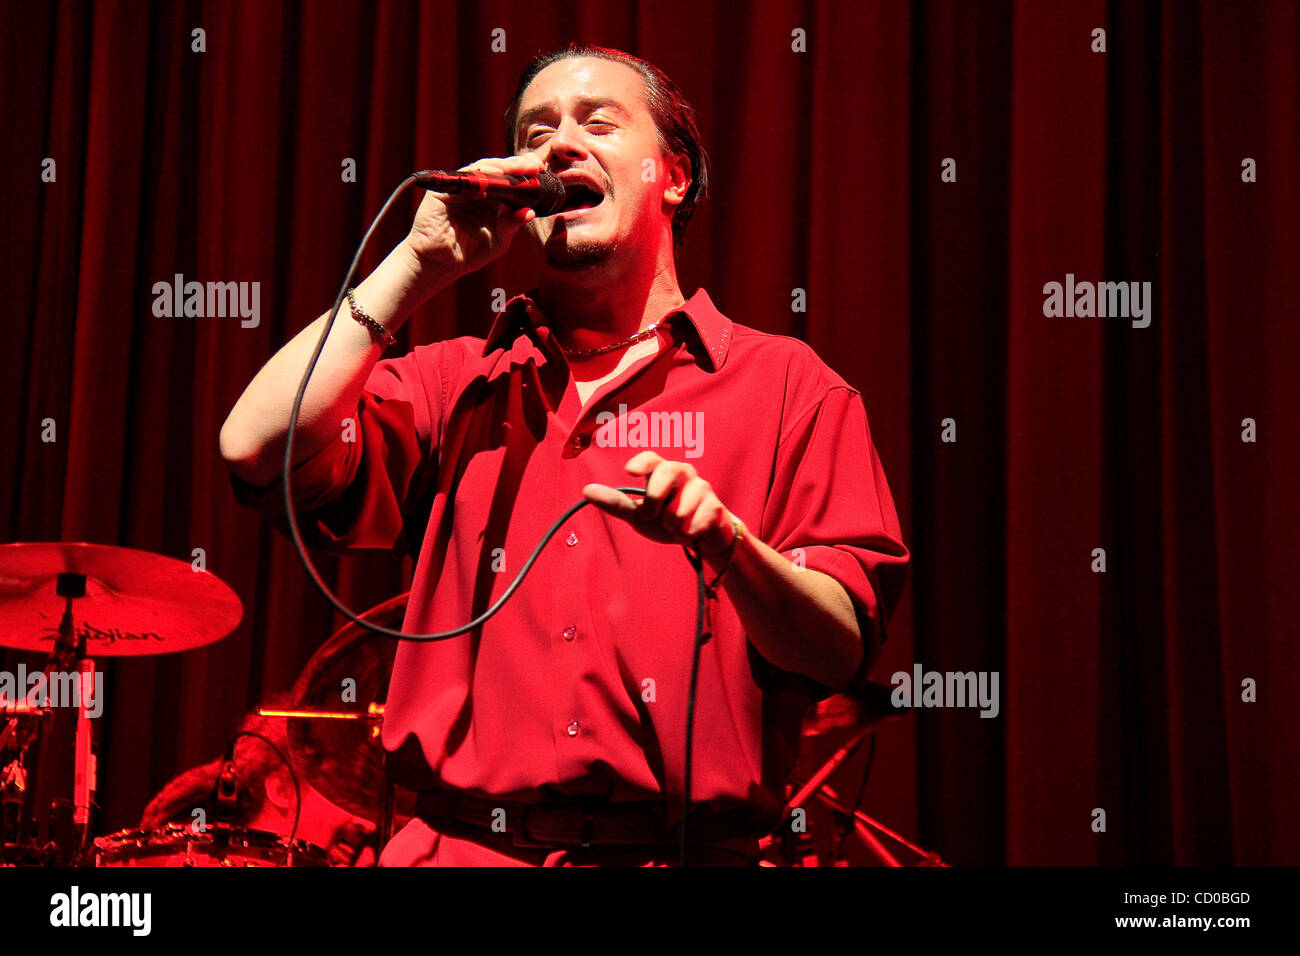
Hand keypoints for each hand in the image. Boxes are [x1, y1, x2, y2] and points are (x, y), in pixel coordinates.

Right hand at [403, 153, 544, 281]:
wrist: (439, 263)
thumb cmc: (469, 253)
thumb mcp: (498, 240)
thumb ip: (512, 225)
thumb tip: (531, 211)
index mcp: (492, 201)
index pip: (510, 182)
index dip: (525, 176)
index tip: (542, 172)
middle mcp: (477, 191)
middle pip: (499, 171)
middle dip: (518, 166)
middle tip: (535, 165)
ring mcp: (461, 188)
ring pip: (483, 169)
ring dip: (503, 167)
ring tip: (521, 168)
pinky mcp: (445, 189)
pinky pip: (464, 177)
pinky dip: (480, 175)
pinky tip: (496, 176)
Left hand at [583, 452, 738, 554]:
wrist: (703, 538)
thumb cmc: (668, 520)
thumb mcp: (639, 515)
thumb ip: (616, 503)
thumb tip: (586, 490)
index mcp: (661, 472)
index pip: (651, 458)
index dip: (641, 462)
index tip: (629, 472)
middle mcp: (683, 473)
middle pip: (667, 471)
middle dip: (655, 496)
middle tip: (650, 515)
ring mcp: (702, 488)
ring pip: (682, 503)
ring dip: (672, 522)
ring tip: (674, 527)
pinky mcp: (716, 506)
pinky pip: (697, 520)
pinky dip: (688, 532)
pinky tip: (691, 532)